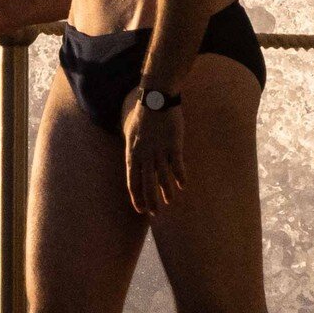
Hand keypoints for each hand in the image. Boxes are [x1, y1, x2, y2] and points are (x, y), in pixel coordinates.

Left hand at [124, 97, 186, 216]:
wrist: (157, 98)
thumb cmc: (143, 114)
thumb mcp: (131, 132)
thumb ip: (133, 149)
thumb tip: (135, 162)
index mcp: (133, 152)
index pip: (133, 181)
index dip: (136, 197)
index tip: (140, 209)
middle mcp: (145, 154)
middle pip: (147, 184)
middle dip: (150, 201)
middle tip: (155, 214)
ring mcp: (159, 150)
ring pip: (162, 177)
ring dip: (166, 191)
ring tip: (170, 201)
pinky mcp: (174, 144)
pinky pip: (177, 165)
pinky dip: (180, 176)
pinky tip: (182, 185)